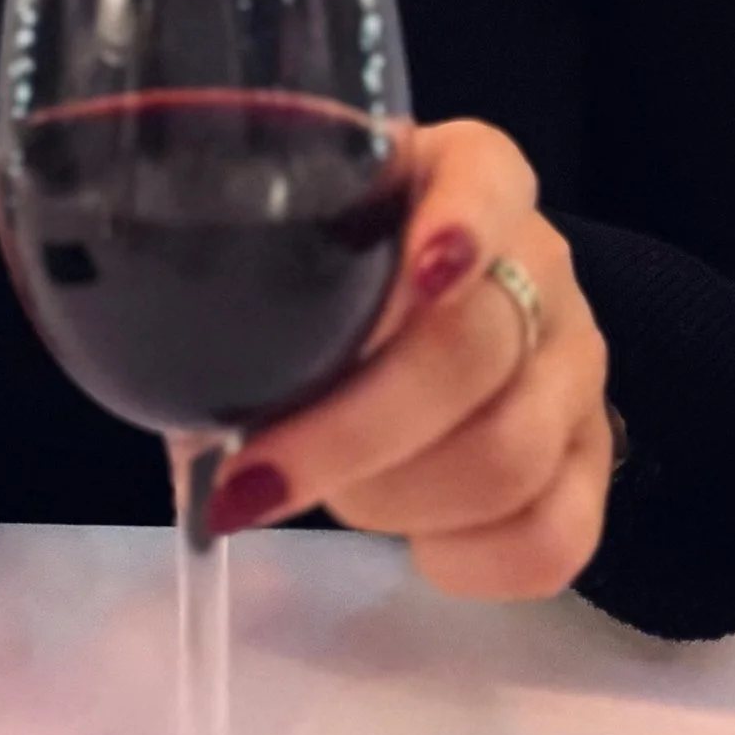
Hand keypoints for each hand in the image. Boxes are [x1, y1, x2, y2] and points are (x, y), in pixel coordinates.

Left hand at [201, 119, 612, 602]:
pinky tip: (415, 545)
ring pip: (510, 455)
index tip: (417, 271)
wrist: (432, 324)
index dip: (461, 225)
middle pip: (474, 351)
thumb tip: (141, 348)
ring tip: (325, 498)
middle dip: (350, 433)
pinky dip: (470, 562)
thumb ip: (245, 261)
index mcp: (469, 173)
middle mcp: (541, 260)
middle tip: (250, 477)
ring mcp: (577, 363)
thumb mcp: (292, 238)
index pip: (489, 182)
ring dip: (393, 503)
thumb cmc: (330, 272)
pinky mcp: (594, 458)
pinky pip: (555, 536)